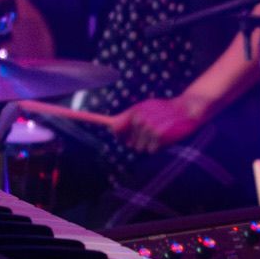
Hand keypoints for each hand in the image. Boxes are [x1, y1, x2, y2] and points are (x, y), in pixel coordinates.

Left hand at [88, 93, 209, 153]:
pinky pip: (151, 150)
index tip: (71, 117)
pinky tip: (166, 136)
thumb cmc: (165, 110)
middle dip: (137, 141)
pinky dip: (159, 147)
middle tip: (151, 132)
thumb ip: (128, 118)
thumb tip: (113, 127)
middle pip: (128, 143)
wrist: (188, 108)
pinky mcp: (157, 136)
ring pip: (140, 148)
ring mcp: (147, 128)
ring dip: (149, 145)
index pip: (115, 126)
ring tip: (161, 132)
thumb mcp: (146, 109)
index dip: (95, 125)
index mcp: (134, 113)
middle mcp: (138, 119)